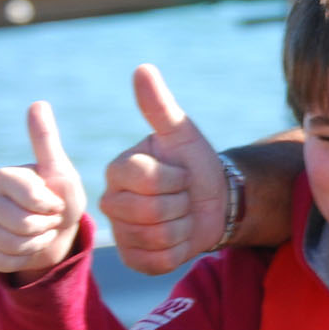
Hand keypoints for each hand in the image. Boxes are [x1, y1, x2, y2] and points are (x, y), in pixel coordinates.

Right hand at [0, 101, 87, 279]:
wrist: (58, 230)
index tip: (57, 201)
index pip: (25, 192)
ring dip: (39, 242)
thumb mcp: (62, 171)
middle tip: (52, 218)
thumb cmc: (62, 196)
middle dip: (46, 224)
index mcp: (6, 176)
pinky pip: (3, 261)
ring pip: (12, 243)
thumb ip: (47, 142)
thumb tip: (37, 103)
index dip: (49, 202)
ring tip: (44, 231)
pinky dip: (26, 258)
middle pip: (20, 222)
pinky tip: (31, 247)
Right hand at [99, 64, 225, 273]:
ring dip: (185, 226)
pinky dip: (180, 250)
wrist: (216, 201)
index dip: (175, 177)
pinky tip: (181, 237)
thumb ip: (159, 106)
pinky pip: (159, 261)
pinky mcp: (136, 259)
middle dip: (182, 202)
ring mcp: (122, 233)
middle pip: (151, 209)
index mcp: (118, 171)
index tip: (181, 173)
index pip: (146, 177)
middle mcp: (112, 202)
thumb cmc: (196, 165)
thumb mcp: (183, 134)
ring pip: (159, 235)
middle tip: (184, 196)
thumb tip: (142, 68)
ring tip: (184, 215)